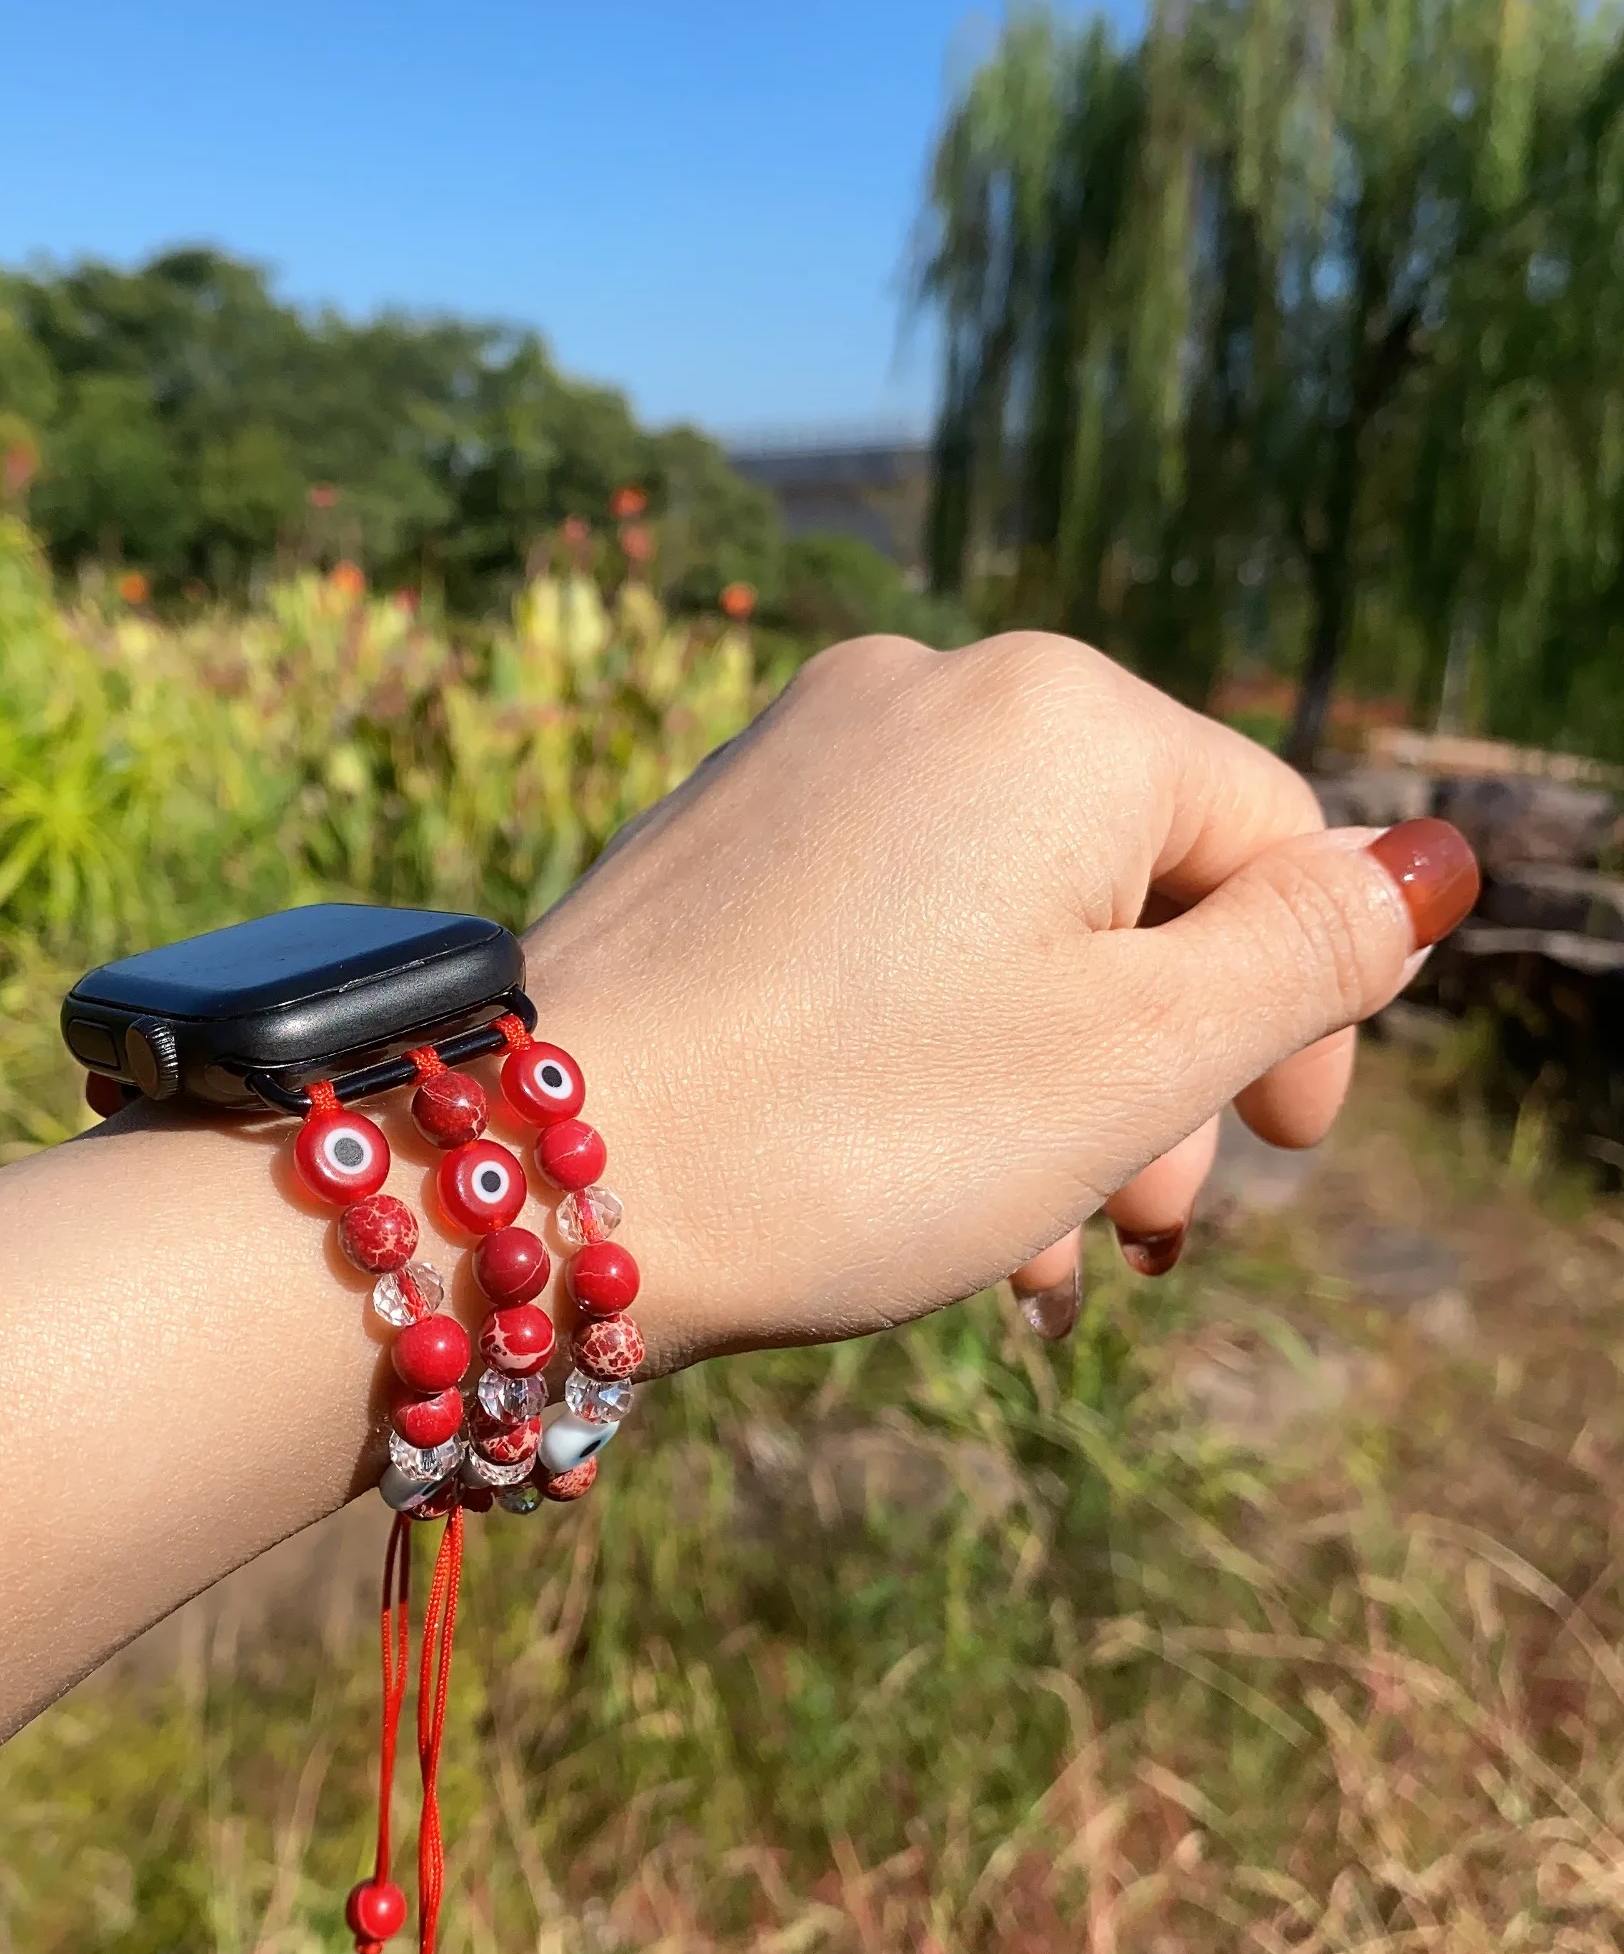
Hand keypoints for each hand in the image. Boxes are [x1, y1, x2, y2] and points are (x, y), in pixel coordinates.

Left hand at [523, 632, 1476, 1367]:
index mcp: (1061, 714)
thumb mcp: (1135, 1058)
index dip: (1306, 1010)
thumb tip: (1425, 867)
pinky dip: (938, 1050)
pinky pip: (891, 929)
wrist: (527, 1181)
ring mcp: (807, 754)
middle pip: (1133, 884)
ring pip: (1008, 927)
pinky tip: (924, 1191)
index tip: (1286, 1158)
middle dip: (1162, 1075)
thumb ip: (1305, 952)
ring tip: (1031, 1261)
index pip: (1268, 841)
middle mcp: (930, 692)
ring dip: (1053, 1095)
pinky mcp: (721, 832)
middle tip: (1145, 1236)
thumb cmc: (854, 1129)